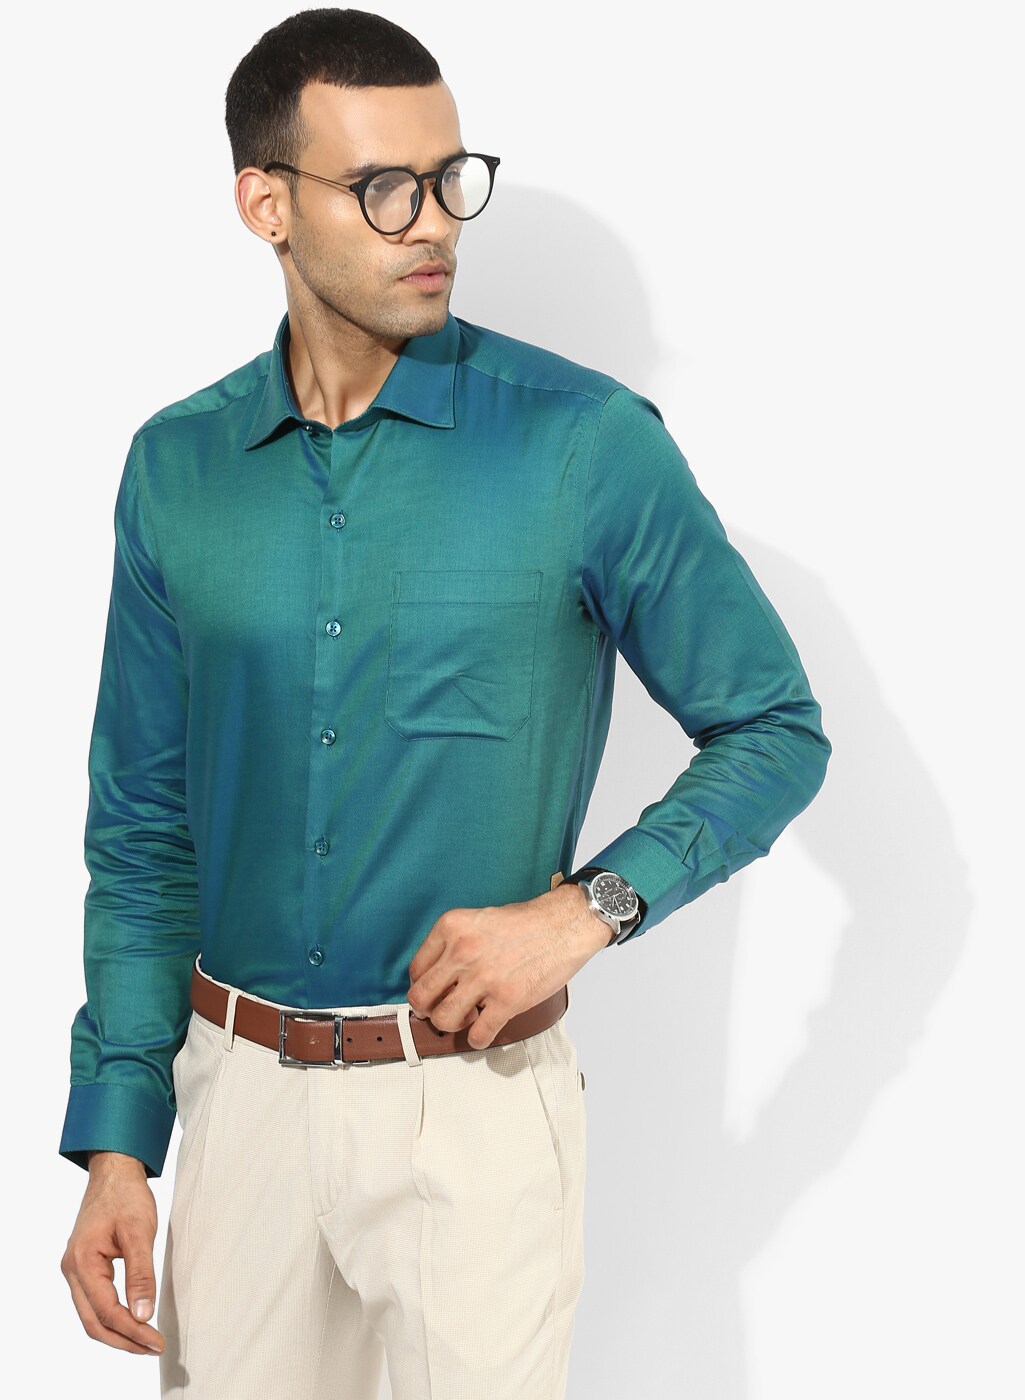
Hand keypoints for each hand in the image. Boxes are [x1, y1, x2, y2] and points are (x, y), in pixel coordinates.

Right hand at [61, 1151, 164, 1355]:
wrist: (114, 1171)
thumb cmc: (126, 1196)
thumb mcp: (140, 1232)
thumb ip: (141, 1275)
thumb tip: (144, 1314)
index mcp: (82, 1262)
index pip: (107, 1311)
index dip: (132, 1331)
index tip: (156, 1341)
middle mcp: (72, 1270)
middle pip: (93, 1322)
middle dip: (123, 1340)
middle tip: (152, 1347)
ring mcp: (75, 1269)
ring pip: (91, 1315)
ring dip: (117, 1332)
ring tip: (145, 1340)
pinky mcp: (83, 1266)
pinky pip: (93, 1301)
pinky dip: (112, 1317)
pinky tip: (132, 1320)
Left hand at [407, 881, 611, 1048]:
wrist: (565, 925)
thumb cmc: (529, 922)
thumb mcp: (479, 919)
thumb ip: (456, 942)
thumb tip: (440, 974)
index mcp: (452, 927)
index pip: (416, 969)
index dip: (422, 985)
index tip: (432, 991)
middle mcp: (462, 952)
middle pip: (421, 997)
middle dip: (428, 1010)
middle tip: (439, 1010)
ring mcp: (484, 978)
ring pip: (444, 1019)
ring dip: (453, 1025)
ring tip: (467, 1017)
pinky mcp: (507, 1000)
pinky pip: (478, 1034)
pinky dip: (478, 1039)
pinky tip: (483, 1031)